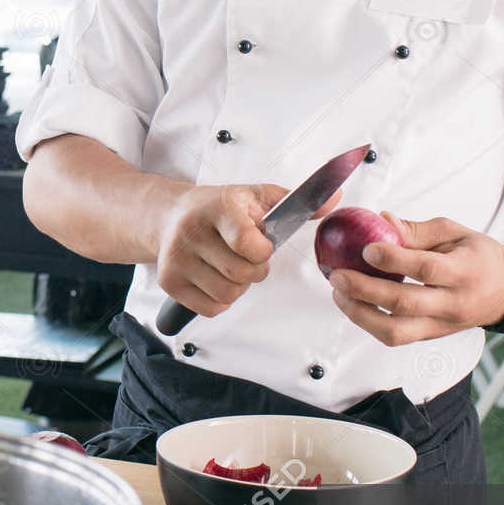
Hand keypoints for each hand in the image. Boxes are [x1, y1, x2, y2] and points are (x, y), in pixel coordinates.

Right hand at [155, 182, 337, 317]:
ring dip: (238, 286)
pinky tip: (214, 277)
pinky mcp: (169, 282)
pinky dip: (220, 299)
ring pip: (227, 294)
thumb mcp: (257, 196)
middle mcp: (191, 232)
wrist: (169, 215)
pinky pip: (211, 308)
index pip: (248, 244)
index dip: (262, 251)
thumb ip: (297, 202)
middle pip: (241, 274)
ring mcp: (176, 259)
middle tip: (247, 256)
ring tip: (229, 265)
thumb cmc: (220, 207)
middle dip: (254, 270)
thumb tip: (335, 199)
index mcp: (218, 207)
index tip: (260, 243)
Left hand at [328, 214, 503, 344]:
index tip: (366, 248)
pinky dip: (370, 323)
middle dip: (365, 291)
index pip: (426, 268)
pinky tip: (354, 304)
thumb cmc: (480, 257)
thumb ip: (417, 230)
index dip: (394, 259)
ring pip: (396, 332)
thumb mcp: (456, 232)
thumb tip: (381, 220)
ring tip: (339, 293)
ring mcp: (442, 325)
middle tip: (338, 275)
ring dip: (360, 315)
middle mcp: (453, 303)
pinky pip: (397, 337)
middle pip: (404, 304)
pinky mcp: (432, 336)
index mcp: (464, 271)